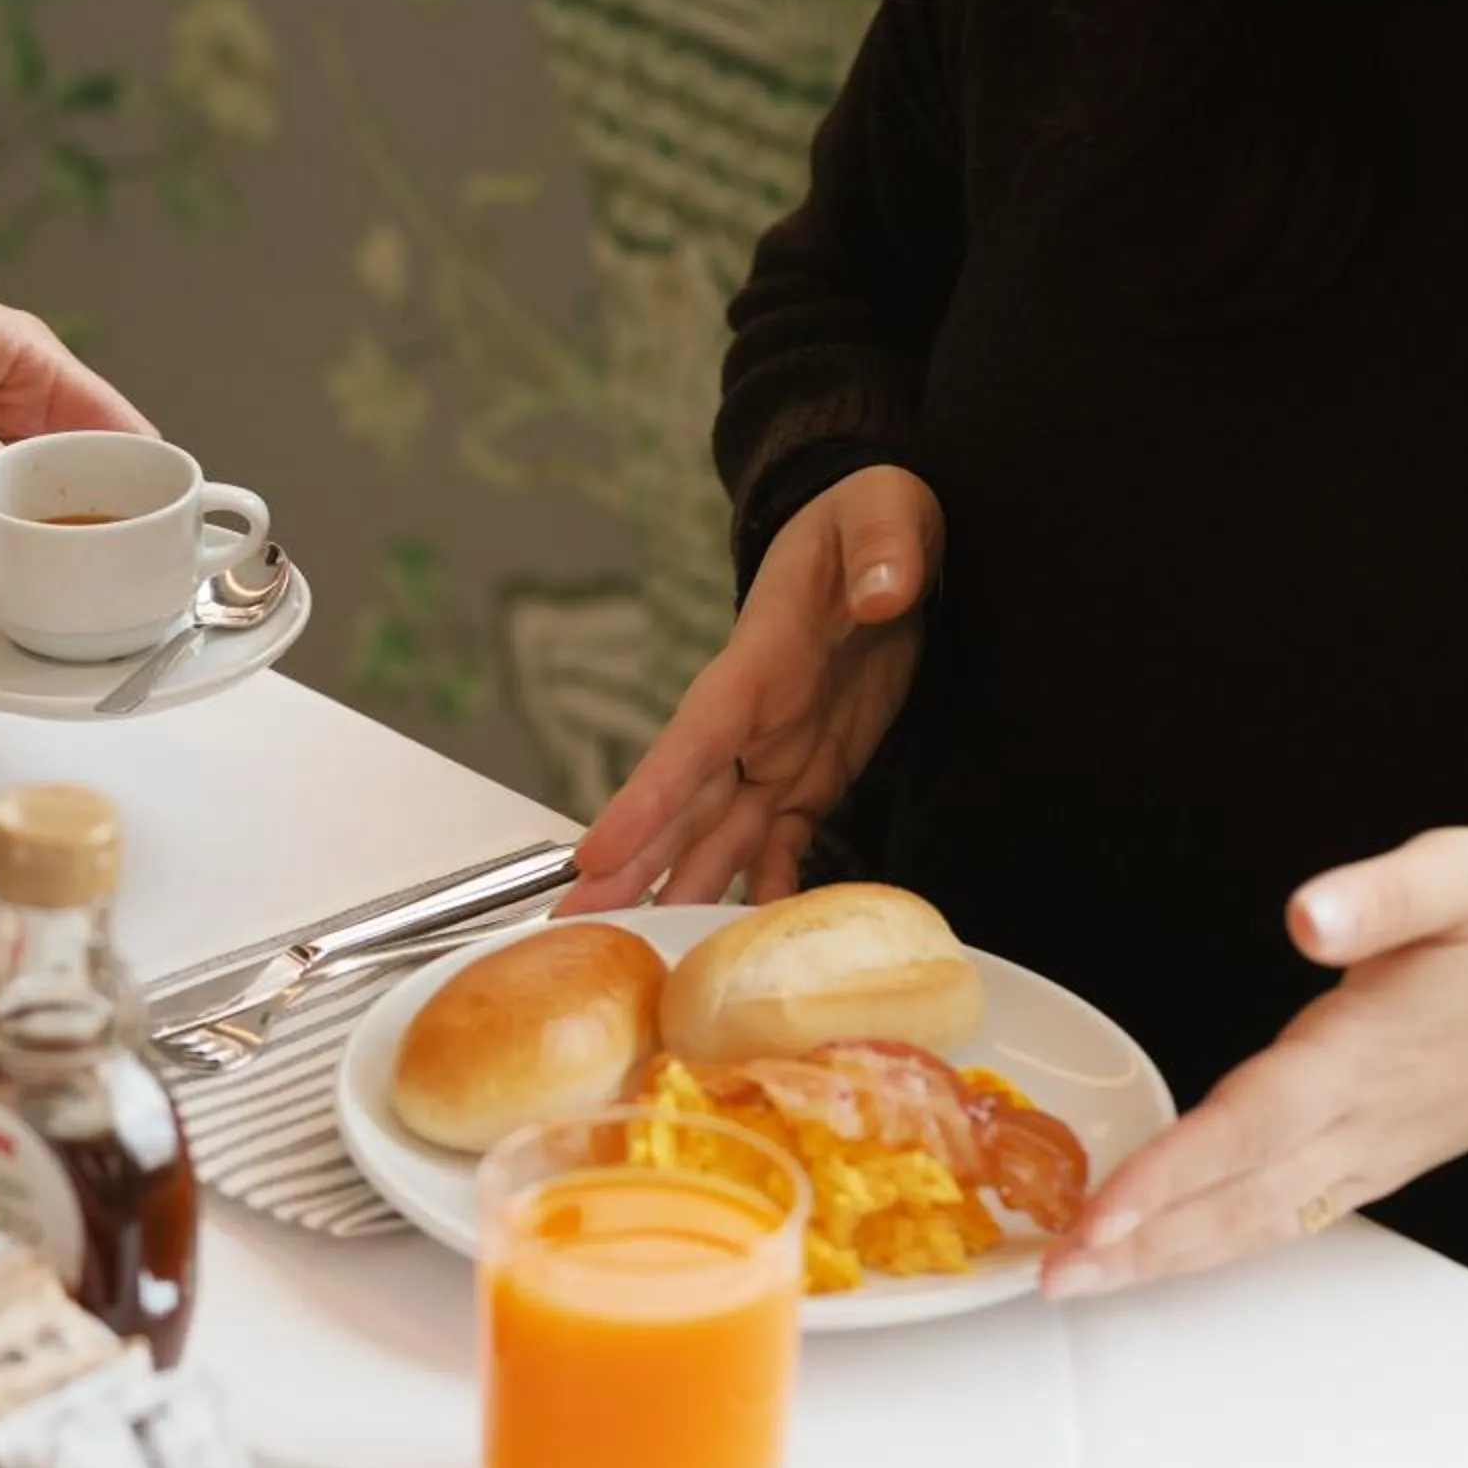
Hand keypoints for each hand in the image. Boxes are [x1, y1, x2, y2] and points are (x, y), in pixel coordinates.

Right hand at [558, 465, 941, 911]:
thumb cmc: (874, 517)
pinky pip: (784, 845)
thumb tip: (883, 591)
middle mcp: (752, 724)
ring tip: (642, 954)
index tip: (594, 853)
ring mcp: (777, 756)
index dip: (643, 800)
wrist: (894, 547)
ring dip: (678, 891)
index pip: (690, 742)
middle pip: (680, 808)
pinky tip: (745, 941)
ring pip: (717, 838)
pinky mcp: (813, 777)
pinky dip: (767, 892)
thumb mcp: (885, 513)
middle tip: (573, 928)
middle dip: (628, 868)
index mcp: (756, 666)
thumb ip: (881, 550)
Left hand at [1042, 828, 1467, 1299]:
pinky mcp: (1382, 1157)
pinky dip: (1218, 1239)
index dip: (1172, 1171)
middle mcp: (1365, 1118)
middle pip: (1240, 1195)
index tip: (1100, 1208)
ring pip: (1261, 1218)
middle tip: (1056, 1275)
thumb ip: (1380, 896)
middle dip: (1144, 1239)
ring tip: (1084, 1277)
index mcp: (1364, 1052)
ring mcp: (1376, 1150)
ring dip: (1170, 1253)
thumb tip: (1306, 916)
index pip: (1252, 1124)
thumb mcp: (1459, 876)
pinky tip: (1164, 1252)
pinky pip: (1288, 1212)